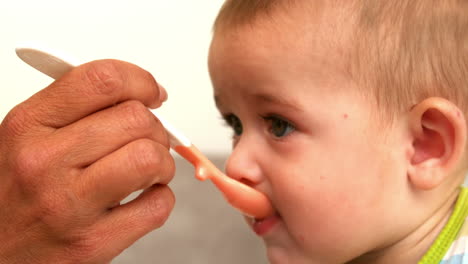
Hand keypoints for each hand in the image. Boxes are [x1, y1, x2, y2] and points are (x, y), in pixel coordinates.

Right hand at [0, 60, 174, 263]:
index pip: (102, 80)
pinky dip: (160, 199)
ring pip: (149, 158)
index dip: (141, 82)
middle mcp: (44, 162)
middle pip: (135, 119)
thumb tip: (139, 95)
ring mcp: (68, 205)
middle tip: (148, 141)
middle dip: (155, 128)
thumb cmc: (18, 194)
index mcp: (29, 125)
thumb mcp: (29, 139)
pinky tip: (141, 200)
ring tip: (148, 172)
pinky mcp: (92, 243)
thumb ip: (77, 110)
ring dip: (162, 163)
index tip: (152, 94)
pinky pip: (156, 206)